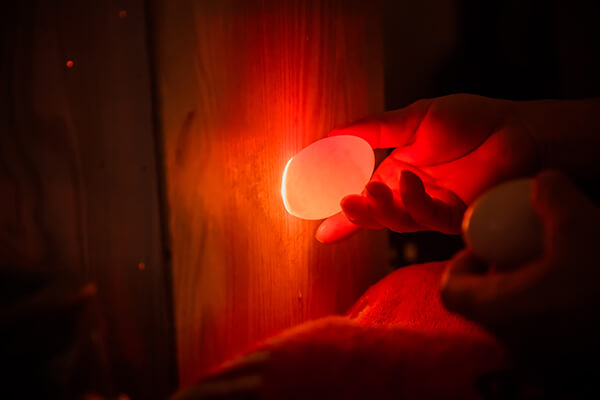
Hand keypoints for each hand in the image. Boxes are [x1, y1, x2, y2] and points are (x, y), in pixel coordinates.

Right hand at [315, 94, 538, 242]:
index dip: (345, 216)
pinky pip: (428, 218)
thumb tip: (333, 133)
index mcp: (398, 174)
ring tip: (371, 190)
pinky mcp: (457, 216)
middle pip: (378, 216)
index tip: (322, 231)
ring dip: (383, 210)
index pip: (365, 199)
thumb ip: (375, 128)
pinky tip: (410, 183)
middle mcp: (412, 195)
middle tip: (345, 202)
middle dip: (359, 214)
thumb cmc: (470, 120)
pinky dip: (414, 202)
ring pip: (399, 222)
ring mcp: (434, 208)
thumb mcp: (414, 118)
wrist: (516, 128)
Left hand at [441, 170, 599, 358]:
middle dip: (497, 274)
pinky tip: (580, 286)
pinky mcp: (573, 364)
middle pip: (484, 306)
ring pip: (516, 320)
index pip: (451, 291)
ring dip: (526, 291)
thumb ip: (553, 196)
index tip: (484, 246)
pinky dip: (551, 309)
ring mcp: (545, 360)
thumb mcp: (583, 223)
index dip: (460, 264)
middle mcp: (516, 343)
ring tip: (556, 265)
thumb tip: (542, 182)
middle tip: (522, 251)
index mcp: (502, 311)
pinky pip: (546, 334)